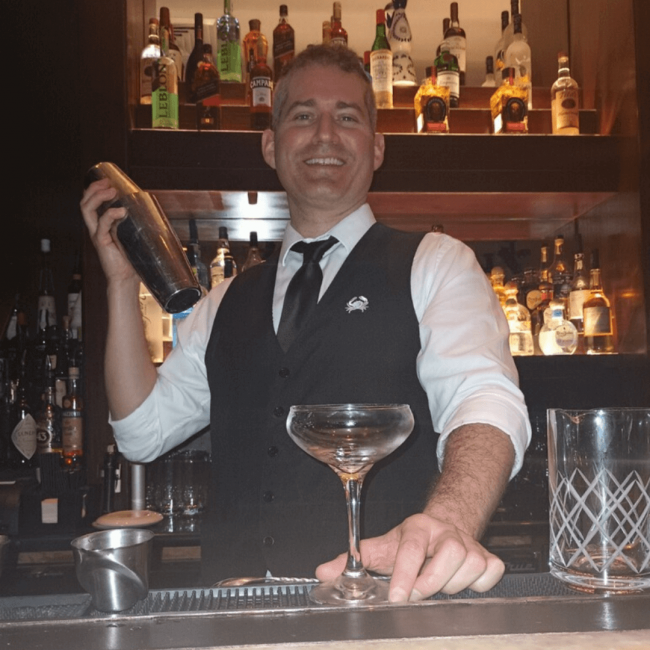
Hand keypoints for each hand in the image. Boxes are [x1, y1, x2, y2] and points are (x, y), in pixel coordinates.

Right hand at [80, 178, 137, 285]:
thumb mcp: (135, 237)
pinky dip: (110, 215)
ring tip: (110, 191)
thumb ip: (137, 225)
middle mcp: (97, 228)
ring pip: (87, 209)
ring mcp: (98, 234)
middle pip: (85, 202)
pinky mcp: (101, 241)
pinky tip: (121, 211)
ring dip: (97, 196)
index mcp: (103, 225)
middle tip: (108, 183)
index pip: (92, 203)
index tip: (109, 181)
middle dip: (94, 188)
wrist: (127, 279)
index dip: (96, 189)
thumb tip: (155, 212)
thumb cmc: (132, 260)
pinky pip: (101, 224)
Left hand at [315, 513, 504, 602]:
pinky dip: (478, 585)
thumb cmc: (411, 542)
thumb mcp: (381, 547)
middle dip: (432, 581)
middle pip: (450, 554)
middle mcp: (445, 532)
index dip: (405, 573)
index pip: (412, 547)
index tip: (399, 597)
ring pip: (471, 565)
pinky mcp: (488, 556)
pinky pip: (491, 574)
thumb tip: (323, 572)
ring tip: (437, 583)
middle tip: (417, 592)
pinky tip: (461, 582)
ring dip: (453, 584)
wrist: (444, 527)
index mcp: (416, 528)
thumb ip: (353, 559)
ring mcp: (469, 543)